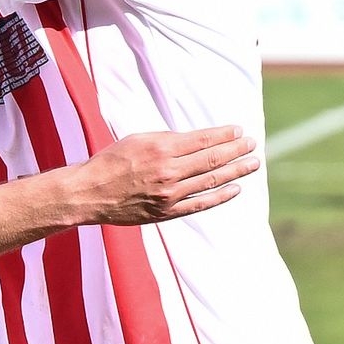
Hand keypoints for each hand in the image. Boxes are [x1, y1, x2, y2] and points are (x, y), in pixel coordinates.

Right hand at [71, 126, 259, 224]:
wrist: (89, 193)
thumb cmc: (110, 162)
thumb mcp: (137, 140)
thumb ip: (167, 140)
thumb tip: (196, 141)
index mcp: (161, 149)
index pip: (203, 140)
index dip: (224, 135)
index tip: (239, 131)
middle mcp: (168, 171)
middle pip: (212, 159)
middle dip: (236, 151)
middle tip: (253, 145)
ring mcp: (169, 194)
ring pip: (211, 181)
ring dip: (236, 172)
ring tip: (252, 164)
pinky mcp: (166, 213)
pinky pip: (200, 204)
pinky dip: (220, 197)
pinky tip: (235, 189)